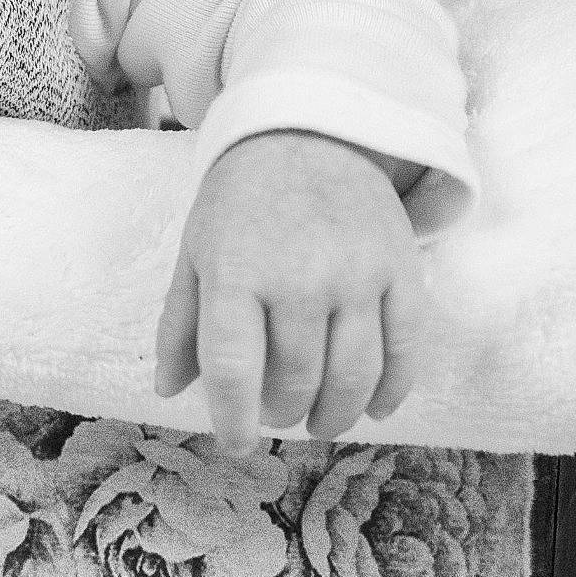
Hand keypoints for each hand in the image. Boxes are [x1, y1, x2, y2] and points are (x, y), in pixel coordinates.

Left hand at [153, 129, 428, 455]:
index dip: (234, 420)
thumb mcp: (196, 252)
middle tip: (279, 416)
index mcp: (236, 271)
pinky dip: (393, 389)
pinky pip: (406, 347)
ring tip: (320, 422)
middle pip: (298, 378)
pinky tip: (376, 407)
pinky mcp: (402, 267)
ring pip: (354, 374)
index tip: (236, 446)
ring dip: (336, 413)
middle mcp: (299, 274)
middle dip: (285, 412)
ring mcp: (357, 272)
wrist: (309, 130)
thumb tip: (169, 391)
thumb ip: (181, 324)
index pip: (234, 368)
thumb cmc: (241, 201)